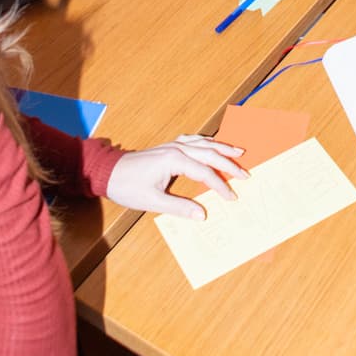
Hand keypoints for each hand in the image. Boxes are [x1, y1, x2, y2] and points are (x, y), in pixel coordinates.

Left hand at [106, 135, 246, 216]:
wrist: (109, 171)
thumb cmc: (128, 186)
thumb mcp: (153, 201)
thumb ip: (180, 207)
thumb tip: (202, 215)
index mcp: (174, 160)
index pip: (205, 172)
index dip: (220, 185)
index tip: (232, 197)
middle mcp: (177, 148)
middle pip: (210, 153)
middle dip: (229, 163)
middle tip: (246, 174)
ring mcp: (173, 145)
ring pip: (204, 143)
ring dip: (222, 147)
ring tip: (239, 152)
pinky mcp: (169, 146)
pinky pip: (194, 140)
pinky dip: (207, 142)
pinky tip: (212, 145)